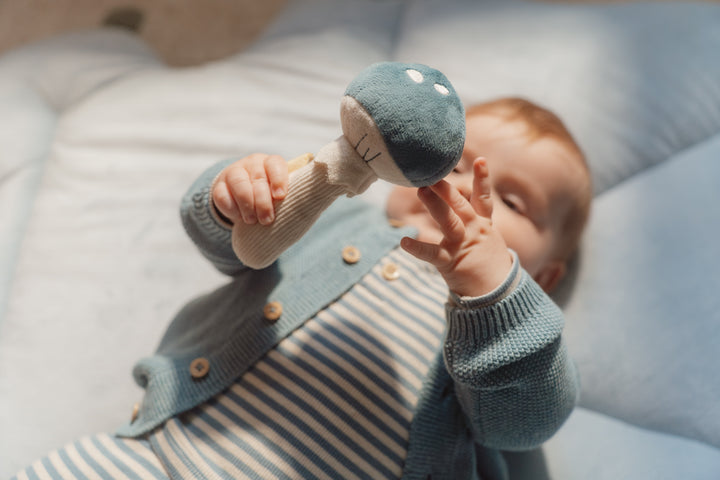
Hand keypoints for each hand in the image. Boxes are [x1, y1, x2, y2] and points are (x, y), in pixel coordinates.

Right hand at [212, 154, 288, 224]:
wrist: (243, 198)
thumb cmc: (270, 197)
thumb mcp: (280, 194)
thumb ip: (290, 197)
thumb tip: (303, 208)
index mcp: (270, 163)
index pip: (275, 164)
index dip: (278, 179)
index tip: (280, 196)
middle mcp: (252, 164)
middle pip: (258, 178)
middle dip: (263, 202)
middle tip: (267, 220)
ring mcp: (234, 173)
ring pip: (239, 183)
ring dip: (247, 204)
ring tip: (252, 220)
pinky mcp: (219, 186)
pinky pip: (222, 195)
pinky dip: (231, 208)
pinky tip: (238, 218)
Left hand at [400, 158, 512, 296]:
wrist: (496, 292)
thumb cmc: (486, 261)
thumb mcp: (486, 236)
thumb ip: (473, 218)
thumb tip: (454, 199)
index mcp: (482, 223)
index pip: (483, 197)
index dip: (482, 178)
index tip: (480, 160)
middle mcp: (474, 231)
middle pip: (461, 205)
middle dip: (447, 189)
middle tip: (432, 174)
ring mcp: (462, 245)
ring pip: (449, 222)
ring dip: (436, 205)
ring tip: (421, 190)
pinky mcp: (450, 262)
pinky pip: (432, 253)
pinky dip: (417, 248)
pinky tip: (403, 241)